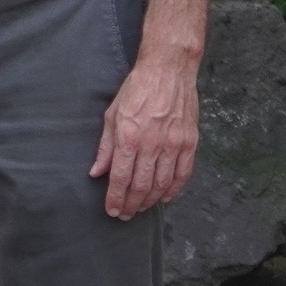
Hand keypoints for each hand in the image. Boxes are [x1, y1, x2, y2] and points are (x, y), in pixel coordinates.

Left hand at [92, 45, 199, 217]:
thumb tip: (96, 172)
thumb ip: (105, 147)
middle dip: (131, 204)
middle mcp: (152, 144)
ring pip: (162, 183)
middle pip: (141, 185)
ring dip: (150, 200)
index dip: (116, 198)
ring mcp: (173, 144)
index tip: (112, 211)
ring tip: (141, 208)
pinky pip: (183, 174)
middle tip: (125, 215)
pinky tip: (164, 197)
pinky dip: (174, 189)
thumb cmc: (136, 90)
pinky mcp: (189, 142)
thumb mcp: (112, 115)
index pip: (120, 177)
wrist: (168, 71)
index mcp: (129, 137)